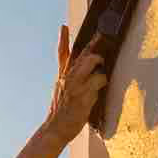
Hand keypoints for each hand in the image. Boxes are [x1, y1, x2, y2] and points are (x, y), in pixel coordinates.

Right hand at [43, 24, 108, 145]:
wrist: (55, 129)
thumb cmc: (61, 113)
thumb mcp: (61, 92)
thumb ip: (70, 80)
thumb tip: (83, 72)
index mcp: (62, 77)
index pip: (61, 55)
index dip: (62, 40)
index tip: (64, 27)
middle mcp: (68, 78)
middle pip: (83, 54)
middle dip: (94, 44)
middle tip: (102, 36)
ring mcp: (75, 85)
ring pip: (92, 62)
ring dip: (100, 66)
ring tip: (100, 77)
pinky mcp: (83, 94)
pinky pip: (99, 80)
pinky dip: (101, 85)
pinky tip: (96, 93)